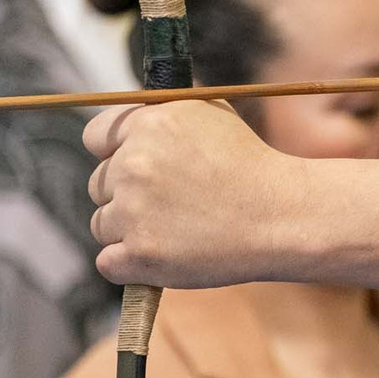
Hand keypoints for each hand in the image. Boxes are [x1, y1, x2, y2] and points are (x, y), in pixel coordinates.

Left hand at [84, 101, 308, 288]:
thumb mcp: (211, 115)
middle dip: (125, 194)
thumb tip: (131, 118)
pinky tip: (163, 255)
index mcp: (148, 125)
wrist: (283, 217)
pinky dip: (130, 264)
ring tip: (176, 229)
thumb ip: (163, 113)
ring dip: (129, 230)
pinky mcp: (140, 254)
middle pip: (96, 184)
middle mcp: (134, 164)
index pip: (95, 137)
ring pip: (102, 225)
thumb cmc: (252, 166)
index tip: (136, 168)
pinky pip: (108, 262)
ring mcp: (134, 212)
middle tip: (170, 203)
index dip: (113, 152)